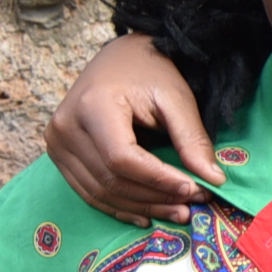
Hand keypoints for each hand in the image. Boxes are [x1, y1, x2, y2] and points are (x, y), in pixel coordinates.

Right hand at [47, 33, 218, 225]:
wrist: (121, 57)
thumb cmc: (150, 72)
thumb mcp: (177, 98)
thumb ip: (192, 139)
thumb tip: (214, 180)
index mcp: (92, 106)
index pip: (123, 159)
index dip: (159, 180)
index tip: (194, 190)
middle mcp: (65, 127)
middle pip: (111, 179)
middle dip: (155, 198)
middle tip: (193, 207)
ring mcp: (57, 143)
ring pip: (99, 191)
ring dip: (140, 207)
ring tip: (178, 212)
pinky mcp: (59, 154)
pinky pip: (88, 191)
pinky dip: (119, 206)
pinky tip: (147, 214)